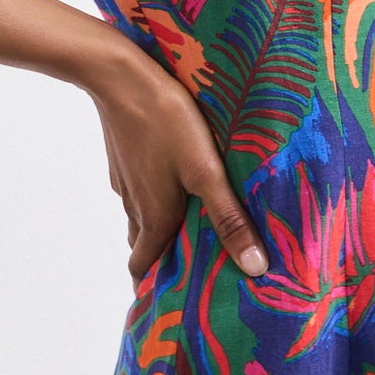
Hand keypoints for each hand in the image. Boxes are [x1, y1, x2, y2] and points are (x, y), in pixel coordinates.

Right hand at [87, 41, 269, 283]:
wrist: (120, 76)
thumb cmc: (167, 123)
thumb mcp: (206, 172)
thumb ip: (230, 219)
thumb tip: (254, 268)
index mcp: (153, 217)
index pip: (142, 268)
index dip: (151, 286)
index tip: (165, 298)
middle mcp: (134, 204)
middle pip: (141, 245)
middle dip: (157, 260)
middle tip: (184, 266)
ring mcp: (125, 179)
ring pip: (139, 215)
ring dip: (155, 227)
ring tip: (184, 225)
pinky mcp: (123, 156)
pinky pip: (137, 187)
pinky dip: (150, 195)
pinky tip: (170, 179)